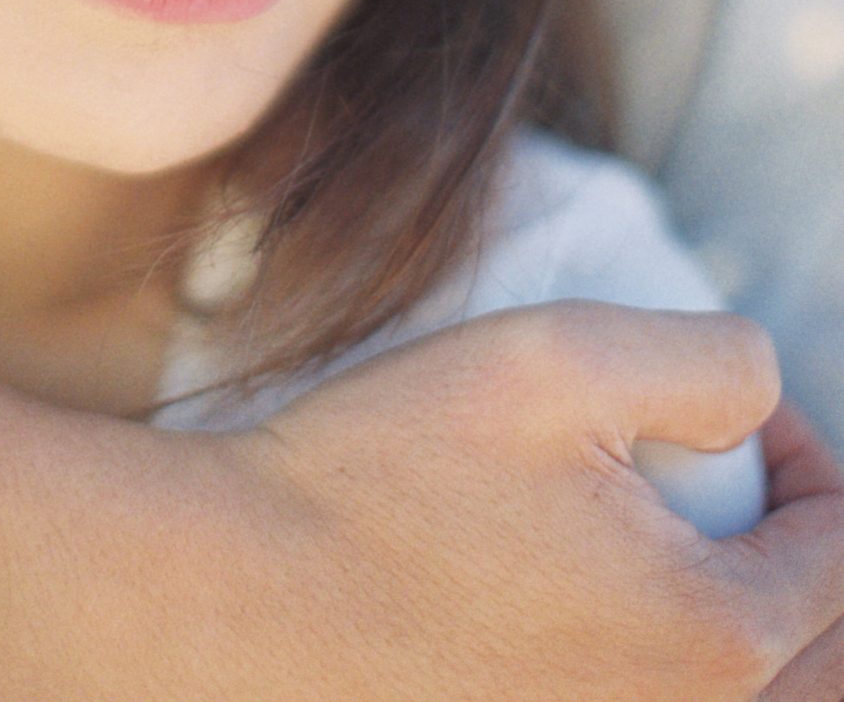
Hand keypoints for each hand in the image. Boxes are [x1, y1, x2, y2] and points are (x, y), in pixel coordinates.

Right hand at [223, 301, 843, 700]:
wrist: (240, 598)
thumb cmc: (387, 473)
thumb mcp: (560, 356)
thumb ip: (709, 358)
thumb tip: (764, 393)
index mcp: (711, 638)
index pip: (840, 556)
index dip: (814, 464)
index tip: (745, 415)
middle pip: (820, 660)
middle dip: (806, 553)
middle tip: (749, 481)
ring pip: (757, 700)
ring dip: (762, 626)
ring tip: (700, 548)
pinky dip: (685, 672)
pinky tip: (624, 602)